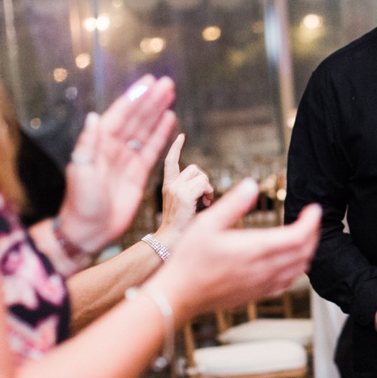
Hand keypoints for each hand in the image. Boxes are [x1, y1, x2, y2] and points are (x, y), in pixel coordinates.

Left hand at [59, 76, 176, 252]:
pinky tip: (170, 119)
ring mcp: (127, 159)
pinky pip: (152, 149)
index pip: (121, 114)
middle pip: (137, 118)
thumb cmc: (80, 202)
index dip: (135, 97)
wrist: (89, 230)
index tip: (149, 82)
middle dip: (152, 100)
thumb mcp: (81, 170)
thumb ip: (88, 143)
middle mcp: (113, 147)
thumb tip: (93, 116)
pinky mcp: (138, 173)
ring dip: (158, 112)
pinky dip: (161, 134)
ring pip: (146, 130)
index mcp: (99, 143)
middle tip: (167, 83)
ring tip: (171, 95)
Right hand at [151, 181, 320, 321]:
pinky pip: (287, 283)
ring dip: (306, 251)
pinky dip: (296, 269)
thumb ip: (233, 204)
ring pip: (299, 269)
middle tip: (310, 219)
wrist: (179, 295)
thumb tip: (251, 184)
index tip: (314, 208)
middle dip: (313, 234)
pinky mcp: (257, 294)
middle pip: (304, 252)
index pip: (298, 236)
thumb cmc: (189, 259)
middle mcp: (264, 269)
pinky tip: (289, 262)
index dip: (311, 222)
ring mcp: (262, 284)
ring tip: (303, 236)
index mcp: (255, 249)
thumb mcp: (206, 223)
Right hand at [153, 133, 213, 248]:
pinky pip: (204, 185)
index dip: (176, 147)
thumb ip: (190, 190)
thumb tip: (205, 183)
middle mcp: (169, 185)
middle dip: (204, 180)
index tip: (182, 136)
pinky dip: (209, 193)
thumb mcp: (184, 204)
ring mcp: (176, 189)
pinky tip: (206, 204)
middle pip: (195, 168)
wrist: (172, 241)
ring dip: (208, 188)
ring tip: (206, 202)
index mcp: (167, 186)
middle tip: (206, 196)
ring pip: (201, 176)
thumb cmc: (182, 226)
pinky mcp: (184, 195)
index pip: (170, 161)